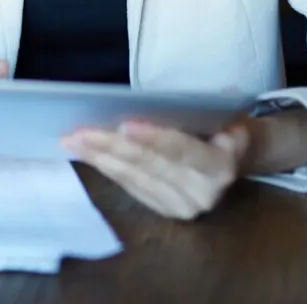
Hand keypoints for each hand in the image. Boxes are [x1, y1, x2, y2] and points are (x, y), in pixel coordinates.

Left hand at [62, 119, 251, 219]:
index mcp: (221, 167)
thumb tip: (184, 95)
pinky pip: (128, 186)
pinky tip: (84, 153)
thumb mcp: (226, 113)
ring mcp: (180, 207)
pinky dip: (104, 167)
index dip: (154, 138)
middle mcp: (201, 194)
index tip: (124, 125)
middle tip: (81, 131)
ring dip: (99, 158)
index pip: (183, 151)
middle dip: (112, 147)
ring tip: (72, 139)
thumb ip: (209, 109)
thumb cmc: (225, 127)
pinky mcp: (162, 211)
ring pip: (133, 178)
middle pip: (150, 166)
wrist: (234, 160)